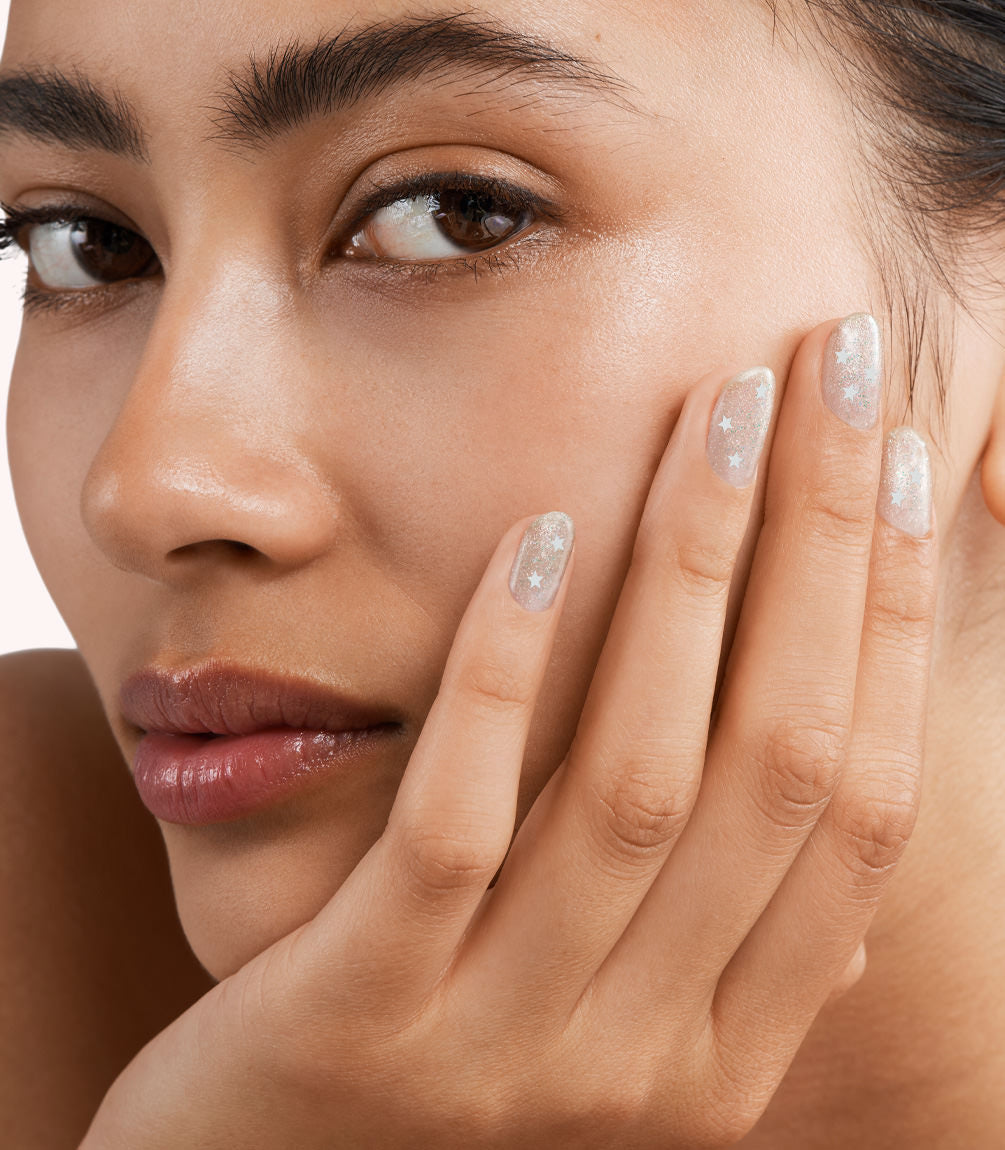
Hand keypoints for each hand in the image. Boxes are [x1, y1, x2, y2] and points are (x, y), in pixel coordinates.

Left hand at [81, 315, 937, 1148]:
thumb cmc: (440, 1063)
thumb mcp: (599, 996)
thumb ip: (709, 915)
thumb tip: (839, 793)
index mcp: (731, 1042)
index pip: (857, 804)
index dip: (894, 619)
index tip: (898, 462)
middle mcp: (650, 1052)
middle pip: (774, 762)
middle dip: (822, 546)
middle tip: (831, 368)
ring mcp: (507, 1042)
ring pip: (636, 778)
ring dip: (692, 576)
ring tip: (716, 415)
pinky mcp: (361, 1015)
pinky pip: (457, 825)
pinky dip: (506, 673)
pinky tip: (540, 536)